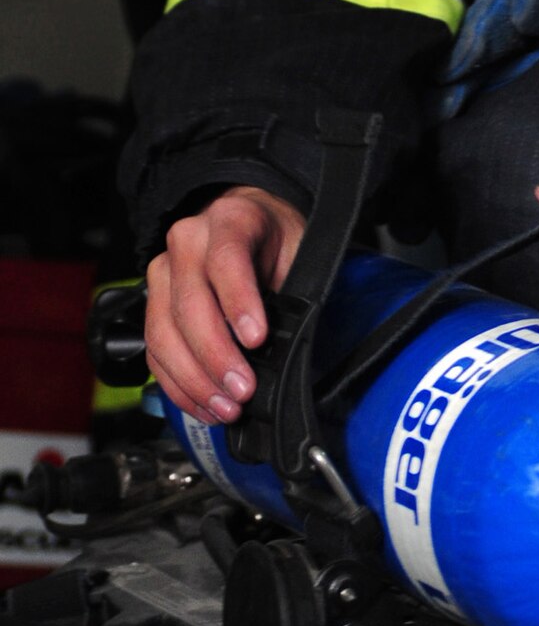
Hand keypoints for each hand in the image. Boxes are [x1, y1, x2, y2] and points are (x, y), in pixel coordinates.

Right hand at [145, 186, 305, 423]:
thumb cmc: (275, 236)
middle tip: (243, 390)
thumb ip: (290, 289)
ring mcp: (164, 272)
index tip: (256, 339)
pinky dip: (178, 384)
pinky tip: (204, 404)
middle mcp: (188, 242)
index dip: (239, 302)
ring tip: (225, 407)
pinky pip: (156, 350)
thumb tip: (286, 347)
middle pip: (190, 304)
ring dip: (194, 379)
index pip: (226, 260)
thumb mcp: (297, 248)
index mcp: (230, 220)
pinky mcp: (153, 302)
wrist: (248, 217)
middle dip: (216, 356)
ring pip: (164, 332)